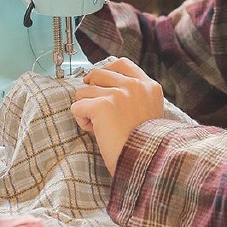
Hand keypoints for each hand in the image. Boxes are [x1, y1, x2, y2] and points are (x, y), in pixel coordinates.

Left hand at [71, 58, 164, 175]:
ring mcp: (118, 93)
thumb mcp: (149, 112)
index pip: (122, 64)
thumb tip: (104, 86)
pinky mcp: (102, 105)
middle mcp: (134, 85)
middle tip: (98, 112)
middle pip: (98, 74)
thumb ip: (135, 96)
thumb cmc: (145, 144)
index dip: (105, 72)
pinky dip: (82, 121)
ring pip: (84, 91)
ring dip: (87, 109)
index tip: (98, 83)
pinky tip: (96, 132)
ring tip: (101, 127)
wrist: (144, 162)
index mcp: (149, 86)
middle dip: (92, 92)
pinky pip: (77, 107)